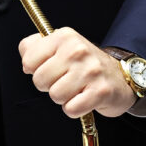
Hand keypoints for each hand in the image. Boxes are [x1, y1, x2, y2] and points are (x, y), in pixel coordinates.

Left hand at [19, 27, 134, 118]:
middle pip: (40, 80)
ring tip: (75, 89)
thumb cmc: (85, 64)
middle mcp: (77, 50)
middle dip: (49, 86)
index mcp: (64, 36)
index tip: (49, 69)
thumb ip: (35, 47)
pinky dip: (74, 109)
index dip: (35, 70)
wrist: (120, 77)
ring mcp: (90, 70)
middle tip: (64, 81)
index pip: (29, 60)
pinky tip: (83, 98)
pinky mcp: (100, 91)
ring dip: (63, 98)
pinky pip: (71, 109)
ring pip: (55, 96)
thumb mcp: (61, 46)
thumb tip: (25, 61)